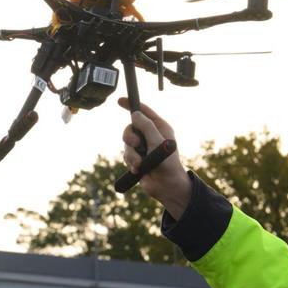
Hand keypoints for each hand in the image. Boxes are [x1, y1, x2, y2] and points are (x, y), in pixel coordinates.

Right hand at [117, 98, 191, 218]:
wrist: (166, 186)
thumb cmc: (168, 163)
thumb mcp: (157, 142)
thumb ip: (146, 126)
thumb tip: (135, 114)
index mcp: (159, 127)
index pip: (144, 112)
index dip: (131, 105)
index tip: (120, 100)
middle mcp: (150, 135)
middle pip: (130, 128)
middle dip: (130, 137)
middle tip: (135, 144)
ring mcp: (143, 147)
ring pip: (126, 143)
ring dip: (131, 154)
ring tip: (139, 164)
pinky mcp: (137, 158)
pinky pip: (126, 154)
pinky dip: (131, 161)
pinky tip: (138, 168)